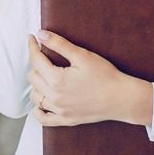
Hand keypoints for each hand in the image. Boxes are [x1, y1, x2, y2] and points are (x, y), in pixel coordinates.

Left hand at [27, 30, 152, 126]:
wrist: (121, 98)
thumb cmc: (106, 76)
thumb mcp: (82, 56)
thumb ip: (59, 44)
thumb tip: (41, 34)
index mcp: (57, 80)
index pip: (36, 60)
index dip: (32, 46)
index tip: (32, 38)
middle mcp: (54, 97)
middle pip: (33, 77)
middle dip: (36, 63)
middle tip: (45, 54)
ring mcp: (59, 111)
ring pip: (35, 96)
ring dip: (36, 83)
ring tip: (46, 74)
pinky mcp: (65, 120)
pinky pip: (43, 118)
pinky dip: (38, 109)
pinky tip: (42, 100)